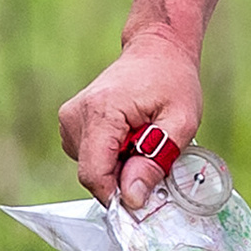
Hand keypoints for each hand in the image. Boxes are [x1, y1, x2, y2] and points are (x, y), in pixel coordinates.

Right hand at [59, 27, 203, 209]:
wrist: (156, 51)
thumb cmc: (172, 81)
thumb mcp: (181, 122)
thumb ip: (155, 161)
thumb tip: (131, 198)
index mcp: (101, 112)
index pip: (94, 174)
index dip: (118, 195)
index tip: (144, 198)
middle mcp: (76, 115)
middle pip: (93, 173)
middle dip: (124, 178)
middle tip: (152, 156)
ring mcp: (69, 119)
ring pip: (91, 168)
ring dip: (119, 166)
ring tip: (142, 140)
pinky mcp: (71, 124)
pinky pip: (90, 157)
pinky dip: (111, 157)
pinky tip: (129, 137)